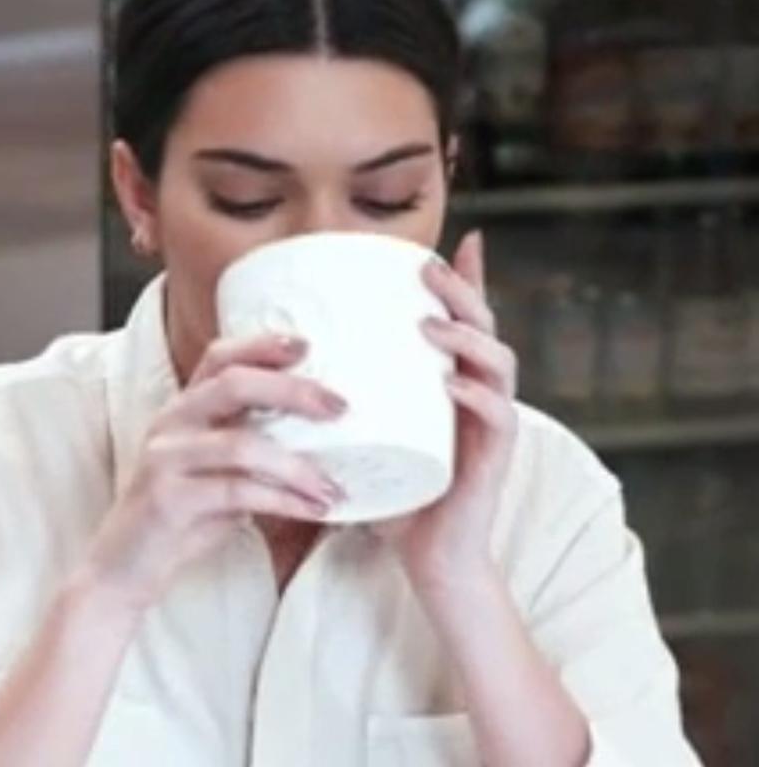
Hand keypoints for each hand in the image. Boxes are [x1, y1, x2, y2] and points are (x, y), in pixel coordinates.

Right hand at [82, 333, 346, 611]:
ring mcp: (166, 458)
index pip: (219, 357)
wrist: (122, 570)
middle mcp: (171, 422)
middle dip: (293, 391)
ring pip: (242, 444)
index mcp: (184, 408)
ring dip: (297, 466)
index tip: (307, 345)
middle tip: (340, 407)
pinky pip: (238, 492)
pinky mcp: (168, 499)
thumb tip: (322, 433)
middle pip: (234, 385)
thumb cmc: (183, 517)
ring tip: (332, 487)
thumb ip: (252, 443)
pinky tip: (311, 510)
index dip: (262, 345)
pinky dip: (283, 500)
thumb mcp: (218, 471)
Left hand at [375, 230, 518, 597]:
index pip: (467, 320)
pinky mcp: (494, 460)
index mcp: (456, 381)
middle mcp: (480, 394)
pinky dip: (477, 399)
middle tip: (427, 268)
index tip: (461, 238)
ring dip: (466, 339)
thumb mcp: (372, 432)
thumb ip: (352, 400)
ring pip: (499, 364)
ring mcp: (492, 425)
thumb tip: (295, 367)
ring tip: (427, 326)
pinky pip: (497, 419)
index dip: (470, 279)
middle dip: (462, 291)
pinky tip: (451, 386)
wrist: (431, 558)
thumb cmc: (397, 491)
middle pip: (485, 327)